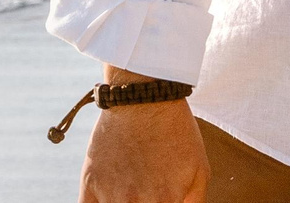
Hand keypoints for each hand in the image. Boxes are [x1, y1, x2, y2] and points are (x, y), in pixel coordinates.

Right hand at [78, 97, 208, 202]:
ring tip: (130, 194)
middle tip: (144, 195)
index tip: (160, 200)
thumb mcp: (199, 169)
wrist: (143, 98)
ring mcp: (111, 195)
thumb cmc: (176, 132)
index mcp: (165, 202)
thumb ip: (193, 202)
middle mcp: (135, 202)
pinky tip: (107, 198)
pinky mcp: (90, 184)